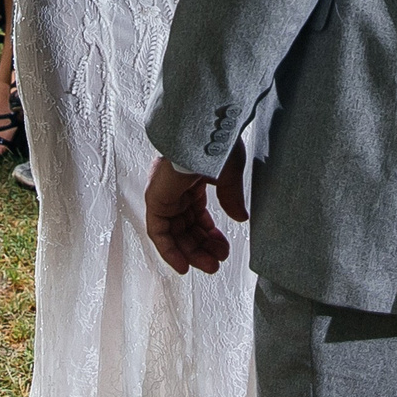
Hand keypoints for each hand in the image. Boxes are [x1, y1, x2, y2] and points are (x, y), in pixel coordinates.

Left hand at [144, 143, 248, 274]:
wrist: (206, 131)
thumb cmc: (217, 142)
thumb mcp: (230, 175)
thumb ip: (232, 197)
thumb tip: (241, 218)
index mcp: (190, 178)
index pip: (197, 214)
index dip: (210, 233)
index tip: (223, 249)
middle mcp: (174, 187)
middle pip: (185, 226)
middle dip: (202, 246)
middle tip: (217, 262)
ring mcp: (163, 193)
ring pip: (173, 233)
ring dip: (190, 252)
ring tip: (209, 266)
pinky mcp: (155, 199)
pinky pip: (158, 232)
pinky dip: (168, 250)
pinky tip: (183, 265)